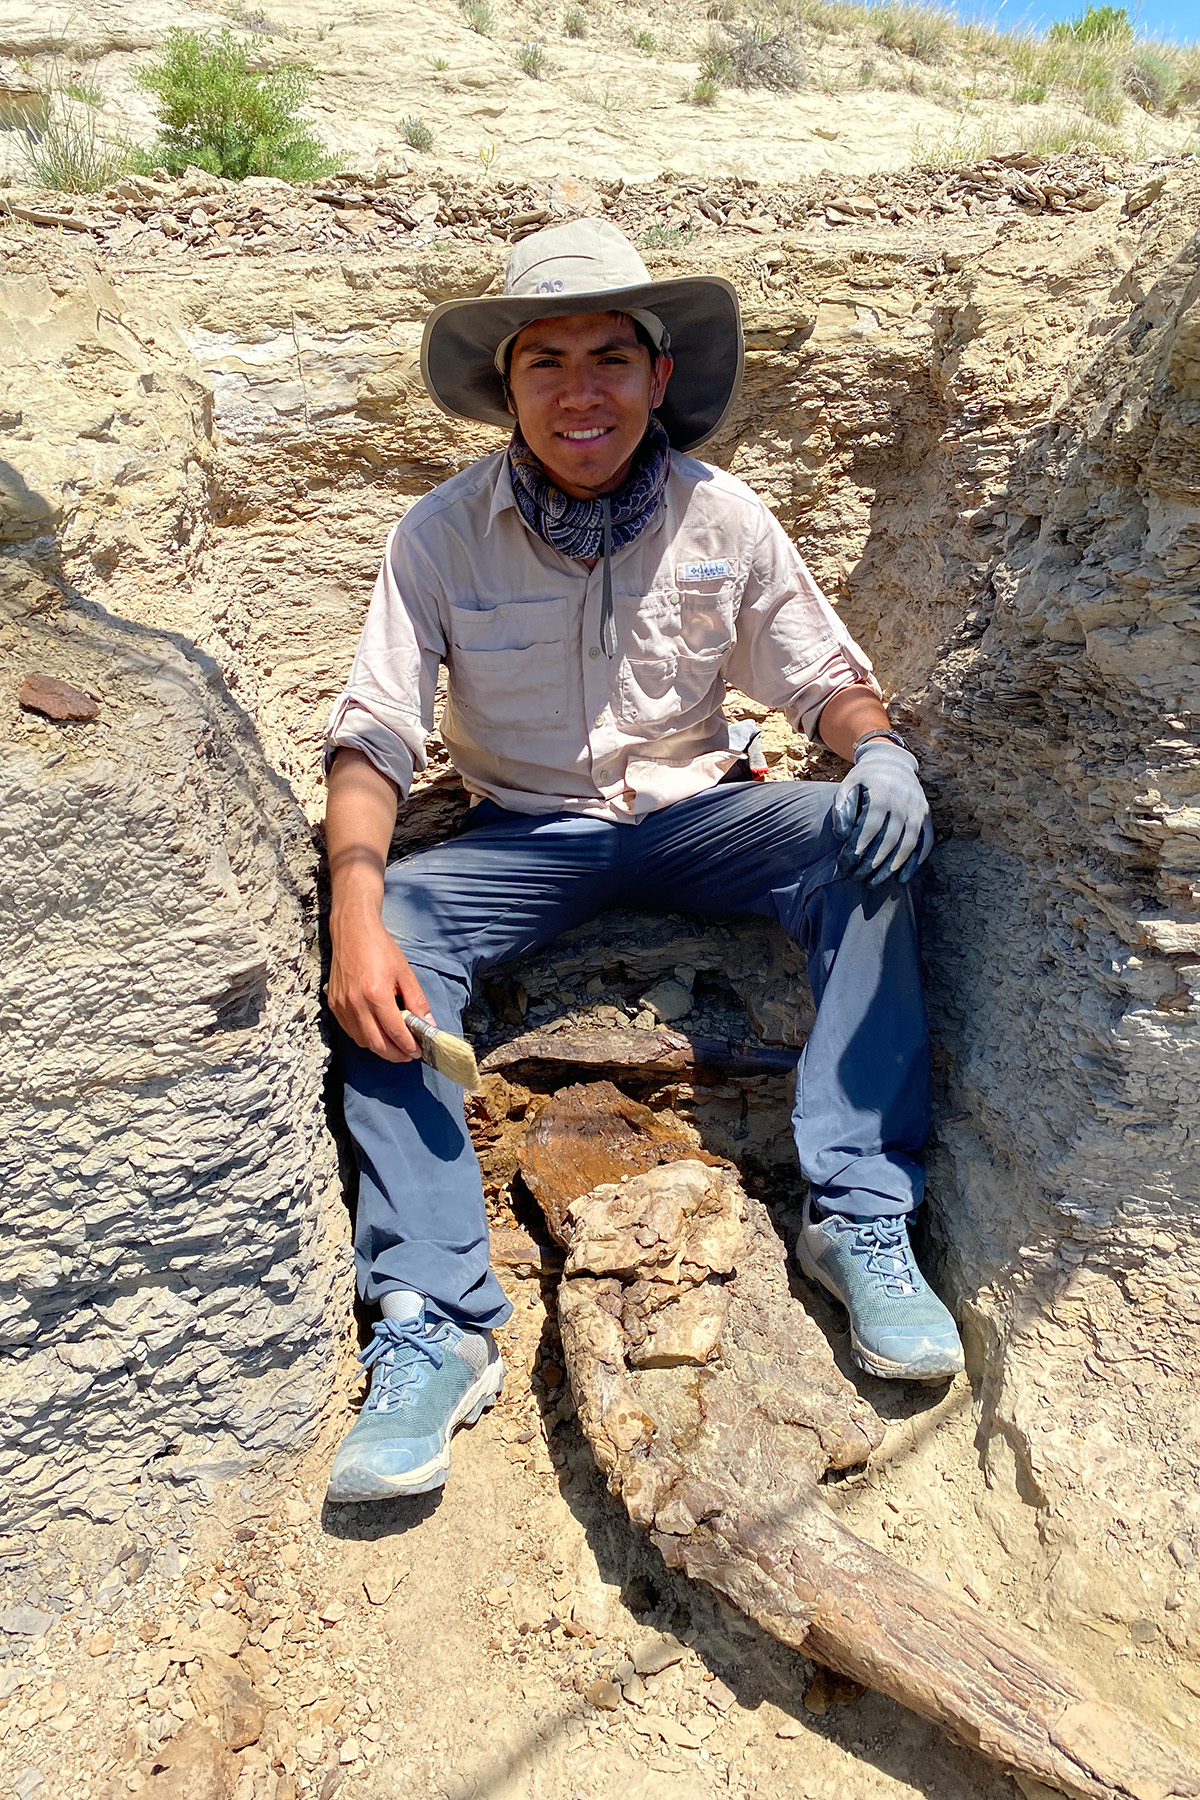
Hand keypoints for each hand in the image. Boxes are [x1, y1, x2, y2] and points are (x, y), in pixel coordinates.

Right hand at [327, 915, 434, 1062]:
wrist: (353, 931)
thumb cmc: (380, 948)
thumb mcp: (405, 973)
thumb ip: (417, 1001)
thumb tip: (428, 1024)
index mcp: (376, 995)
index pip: (395, 1032)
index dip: (408, 1046)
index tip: (418, 1051)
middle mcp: (356, 1004)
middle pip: (376, 1044)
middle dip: (395, 1054)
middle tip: (408, 1054)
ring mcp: (342, 1005)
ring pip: (361, 1041)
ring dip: (379, 1048)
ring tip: (394, 1044)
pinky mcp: (333, 1004)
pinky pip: (349, 1031)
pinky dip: (364, 1037)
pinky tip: (376, 1032)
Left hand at [832, 739, 932, 886]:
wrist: (893, 762)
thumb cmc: (865, 779)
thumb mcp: (848, 785)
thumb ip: (842, 808)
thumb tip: (842, 836)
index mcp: (882, 792)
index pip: (870, 825)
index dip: (858, 847)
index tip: (845, 864)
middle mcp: (904, 801)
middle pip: (889, 839)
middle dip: (871, 863)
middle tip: (856, 878)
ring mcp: (918, 809)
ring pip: (907, 845)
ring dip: (891, 867)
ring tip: (873, 882)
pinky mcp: (927, 816)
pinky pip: (925, 843)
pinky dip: (914, 863)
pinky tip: (901, 878)